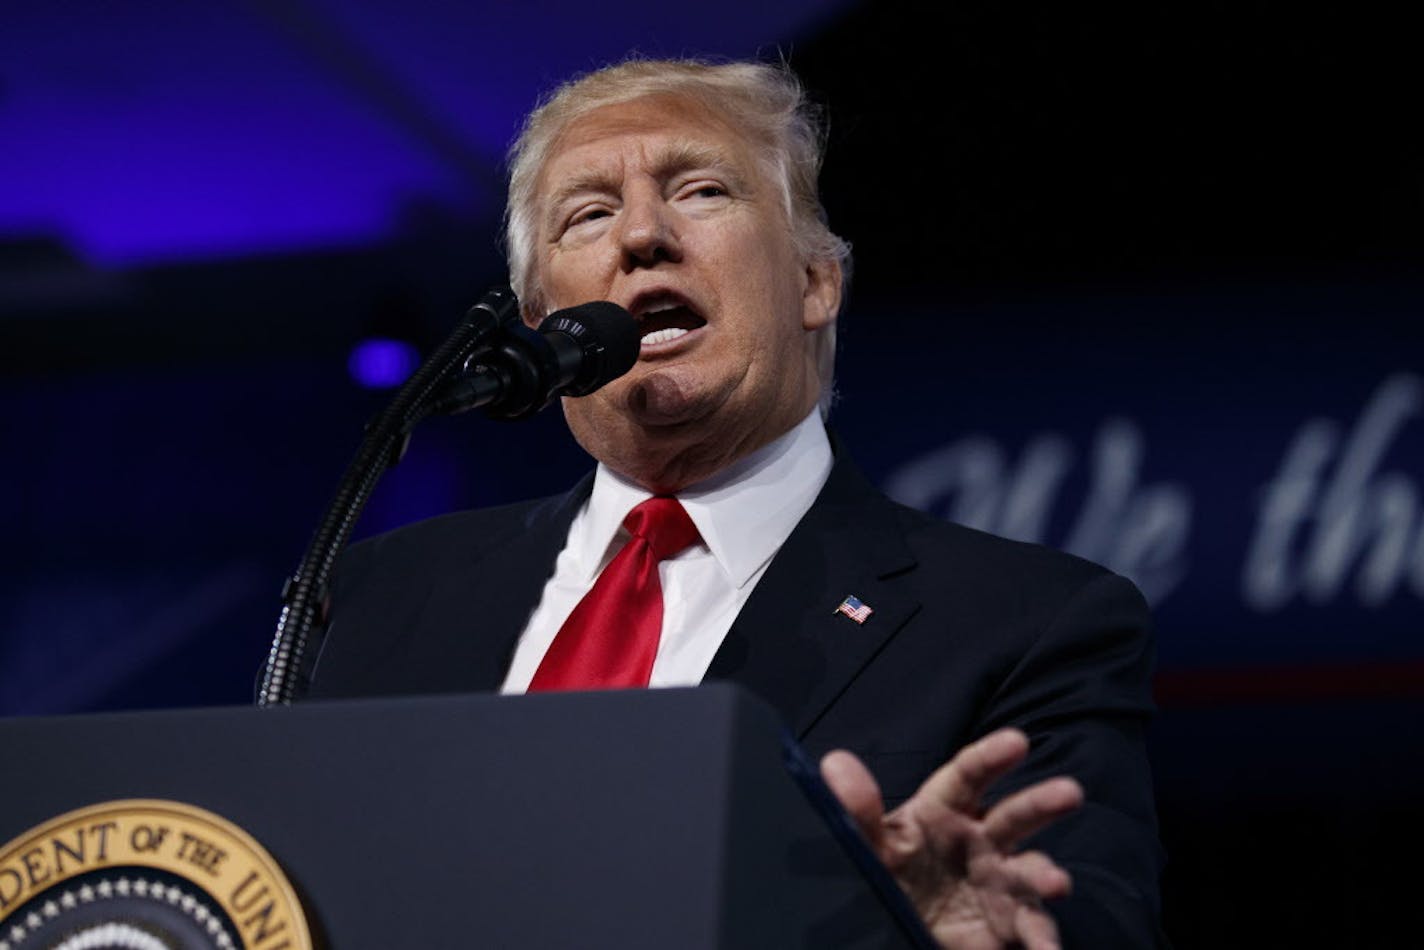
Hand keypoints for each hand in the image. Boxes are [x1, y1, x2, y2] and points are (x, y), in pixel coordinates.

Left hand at [820, 729, 1081, 949]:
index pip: (970, 774)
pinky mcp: (1010, 923)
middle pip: (1015, 815)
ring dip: (1046, 875)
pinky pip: (1032, 929)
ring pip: (1031, 871)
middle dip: (1042, 802)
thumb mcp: (872, 845)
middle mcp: (982, 839)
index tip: (1017, 741)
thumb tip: (835, 763)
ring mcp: (1000, 881)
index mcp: (946, 810)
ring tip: (1055, 883)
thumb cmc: (894, 870)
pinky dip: (1044, 941)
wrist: (903, 923)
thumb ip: (857, 810)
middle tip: (1070, 792)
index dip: (992, 756)